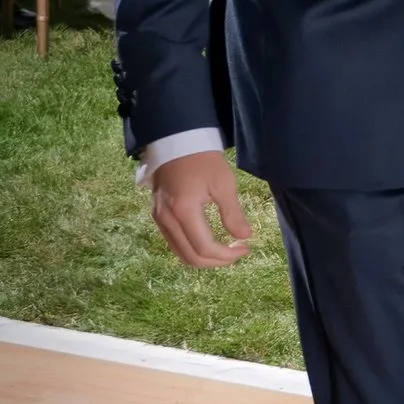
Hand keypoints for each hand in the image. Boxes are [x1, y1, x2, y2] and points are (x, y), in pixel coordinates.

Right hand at [148, 148, 252, 266]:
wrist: (177, 141)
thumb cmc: (203, 159)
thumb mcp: (223, 184)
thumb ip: (233, 213)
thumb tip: (244, 237)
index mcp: (183, 211)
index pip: (205, 248)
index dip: (227, 255)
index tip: (246, 248)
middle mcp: (166, 220)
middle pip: (191, 257)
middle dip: (217, 261)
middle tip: (237, 253)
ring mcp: (159, 219)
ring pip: (180, 253)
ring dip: (204, 258)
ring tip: (225, 251)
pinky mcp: (157, 215)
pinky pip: (174, 242)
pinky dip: (191, 249)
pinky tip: (208, 242)